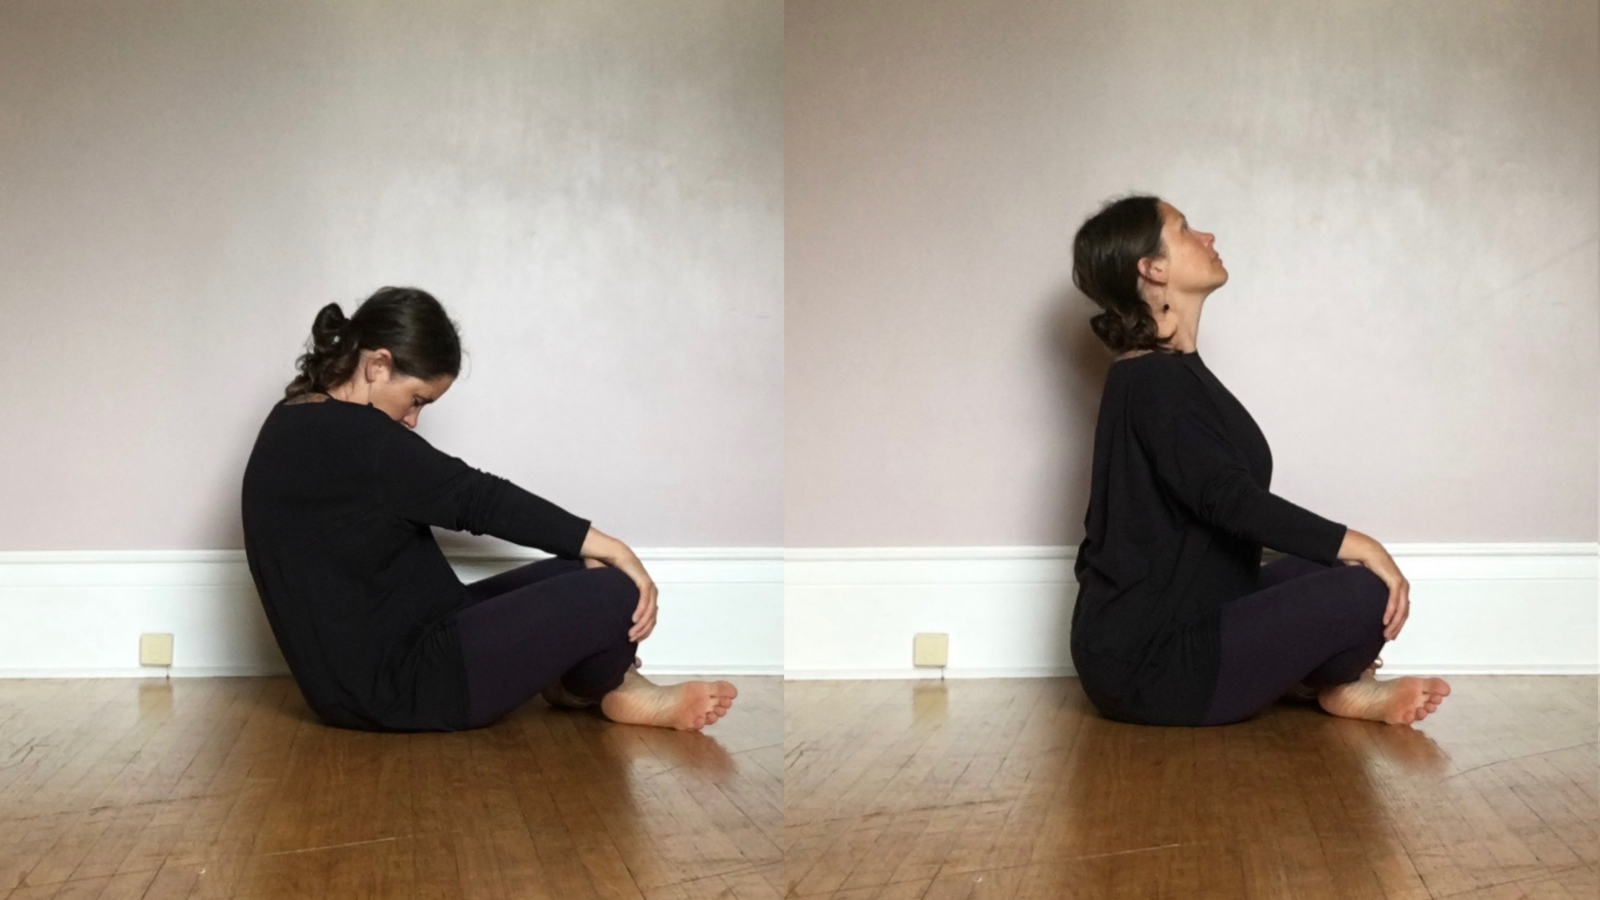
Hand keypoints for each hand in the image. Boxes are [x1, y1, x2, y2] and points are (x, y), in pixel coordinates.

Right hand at [580, 527, 658, 641]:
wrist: (608, 554)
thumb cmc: (607, 573)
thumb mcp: (612, 594)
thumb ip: (615, 606)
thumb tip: (608, 622)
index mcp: (644, 596)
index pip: (649, 619)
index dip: (643, 631)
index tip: (634, 641)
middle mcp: (650, 592)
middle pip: (652, 618)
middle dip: (642, 631)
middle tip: (631, 640)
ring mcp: (649, 587)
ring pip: (650, 611)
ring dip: (642, 624)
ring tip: (631, 633)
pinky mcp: (644, 581)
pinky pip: (646, 600)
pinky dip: (641, 610)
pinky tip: (634, 620)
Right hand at [1337, 528, 1409, 640]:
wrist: (1365, 551)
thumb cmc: (1365, 566)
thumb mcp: (1370, 586)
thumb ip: (1372, 596)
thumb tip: (1363, 607)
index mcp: (1398, 589)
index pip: (1401, 611)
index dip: (1396, 624)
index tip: (1390, 635)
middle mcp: (1402, 588)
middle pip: (1403, 613)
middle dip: (1396, 627)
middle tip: (1388, 638)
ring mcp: (1401, 584)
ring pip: (1401, 609)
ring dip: (1394, 623)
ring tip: (1386, 633)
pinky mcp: (1396, 581)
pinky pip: (1394, 600)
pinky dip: (1391, 611)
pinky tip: (1385, 620)